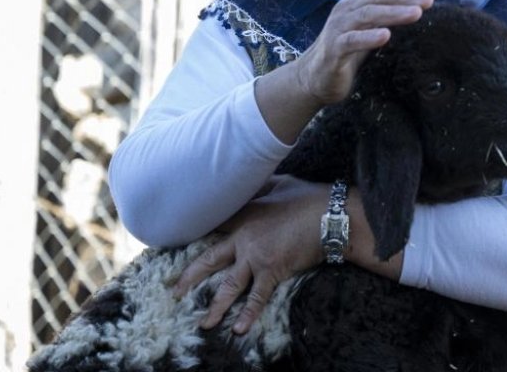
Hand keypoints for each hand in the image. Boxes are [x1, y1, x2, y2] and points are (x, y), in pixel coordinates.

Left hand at [172, 176, 326, 334]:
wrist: (330, 215)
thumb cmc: (309, 197)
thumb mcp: (281, 182)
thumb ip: (263, 184)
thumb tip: (255, 177)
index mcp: (245, 214)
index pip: (214, 225)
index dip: (198, 231)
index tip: (184, 240)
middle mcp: (244, 238)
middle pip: (209, 259)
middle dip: (190, 277)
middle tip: (175, 291)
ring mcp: (256, 257)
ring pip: (229, 286)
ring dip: (215, 306)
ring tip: (204, 323)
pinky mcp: (272, 271)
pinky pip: (257, 297)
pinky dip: (248, 314)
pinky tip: (238, 329)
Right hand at [255, 0, 437, 143]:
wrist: (318, 76)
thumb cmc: (351, 50)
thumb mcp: (373, 28)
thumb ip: (392, 16)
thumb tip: (425, 5)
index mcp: (359, 0)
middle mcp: (348, 8)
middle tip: (429, 0)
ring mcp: (339, 27)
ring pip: (368, 15)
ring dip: (393, 13)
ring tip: (416, 13)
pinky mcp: (333, 48)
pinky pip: (351, 40)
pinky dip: (368, 37)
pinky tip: (386, 36)